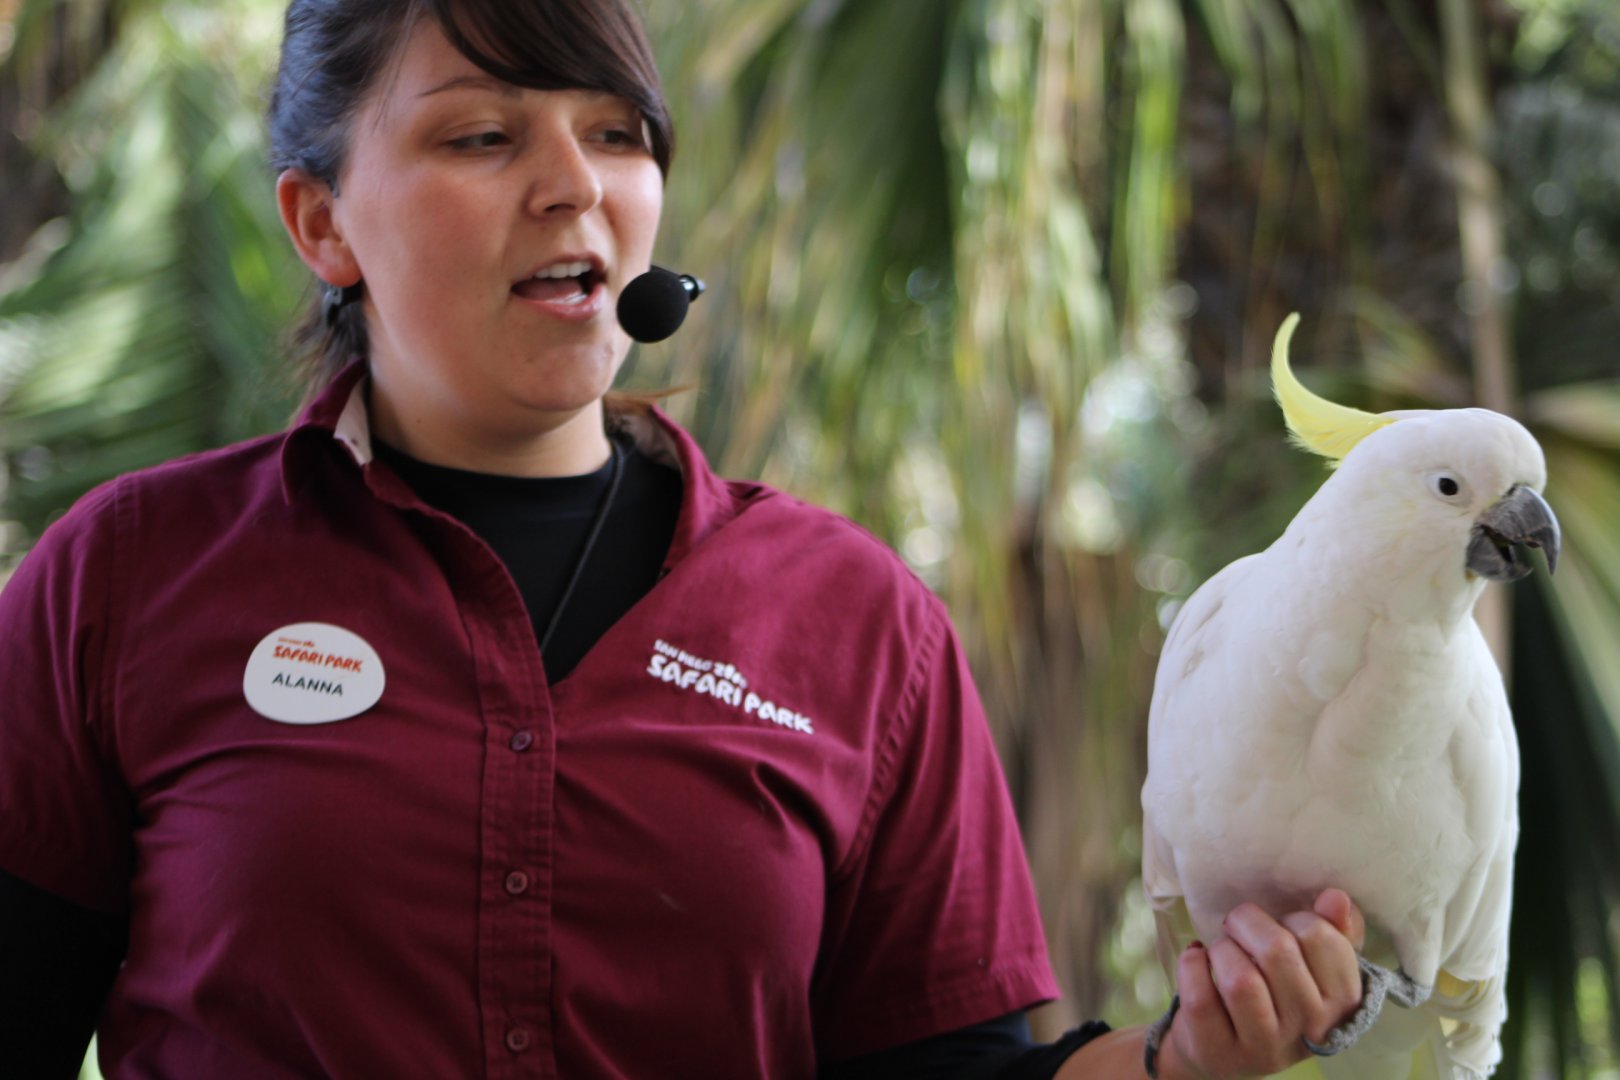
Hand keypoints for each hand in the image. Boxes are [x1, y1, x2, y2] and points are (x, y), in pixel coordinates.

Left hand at [1157, 889, 1364, 1079]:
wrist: (1225, 1050)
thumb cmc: (1275, 995)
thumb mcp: (1312, 967)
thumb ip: (1334, 930)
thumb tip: (1336, 897)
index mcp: (1340, 1002)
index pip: (1322, 938)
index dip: (1294, 917)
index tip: (1281, 925)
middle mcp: (1307, 1028)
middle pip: (1277, 951)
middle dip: (1247, 923)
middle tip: (1237, 926)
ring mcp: (1263, 1045)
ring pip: (1240, 980)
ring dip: (1222, 948)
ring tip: (1221, 950)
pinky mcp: (1219, 1050)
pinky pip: (1201, 998)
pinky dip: (1192, 965)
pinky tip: (1197, 958)